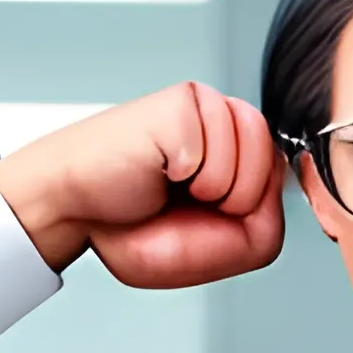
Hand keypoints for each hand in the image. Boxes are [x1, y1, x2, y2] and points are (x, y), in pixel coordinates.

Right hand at [0, 82, 285, 286]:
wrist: (71, 214)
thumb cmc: (134, 231)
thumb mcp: (222, 250)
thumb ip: (269, 223)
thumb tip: (278, 172)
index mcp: (234, 154)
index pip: (281, 178)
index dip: (248, 212)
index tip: (198, 216)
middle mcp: (222, 121)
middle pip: (275, 164)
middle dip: (236, 203)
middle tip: (182, 202)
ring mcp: (205, 106)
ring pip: (258, 154)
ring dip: (215, 190)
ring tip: (171, 184)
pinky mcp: (184, 102)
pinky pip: (220, 154)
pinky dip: (189, 176)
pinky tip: (157, 168)